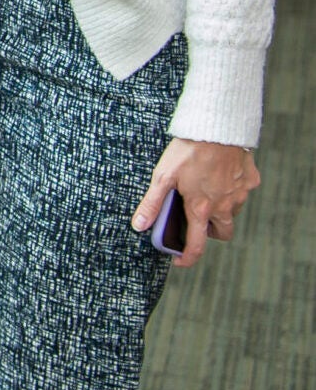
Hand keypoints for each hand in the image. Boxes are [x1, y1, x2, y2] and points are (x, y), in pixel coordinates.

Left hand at [133, 138, 259, 268]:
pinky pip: (242, 191)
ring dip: (221, 208)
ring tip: (205, 191)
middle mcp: (225, 206)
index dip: (188, 258)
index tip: (180, 261)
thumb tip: (138, 226)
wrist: (217, 128)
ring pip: (233, 211)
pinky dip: (232, 189)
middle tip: (197, 219)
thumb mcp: (163, 176)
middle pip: (222, 232)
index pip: (197, 244)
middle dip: (210, 232)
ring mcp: (240, 194)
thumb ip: (152, 203)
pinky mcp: (251, 180)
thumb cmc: (187, 151)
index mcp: (201, 208)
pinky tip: (220, 174)